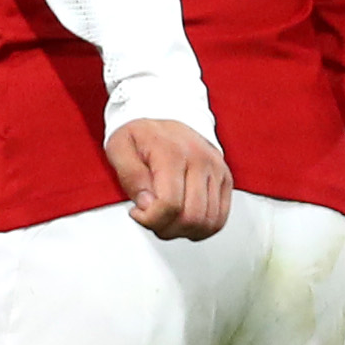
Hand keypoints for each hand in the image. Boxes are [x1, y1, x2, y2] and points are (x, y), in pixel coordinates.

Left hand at [106, 119, 230, 240]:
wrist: (167, 113)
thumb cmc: (142, 134)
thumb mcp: (119, 147)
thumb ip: (130, 176)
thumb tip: (146, 204)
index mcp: (173, 152)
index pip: (170, 204)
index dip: (150, 219)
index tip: (137, 212)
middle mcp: (200, 160)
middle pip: (191, 218)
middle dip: (166, 228)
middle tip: (151, 218)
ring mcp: (216, 170)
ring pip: (208, 222)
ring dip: (183, 231)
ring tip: (166, 218)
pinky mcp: (225, 179)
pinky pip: (219, 218)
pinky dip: (200, 228)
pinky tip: (183, 219)